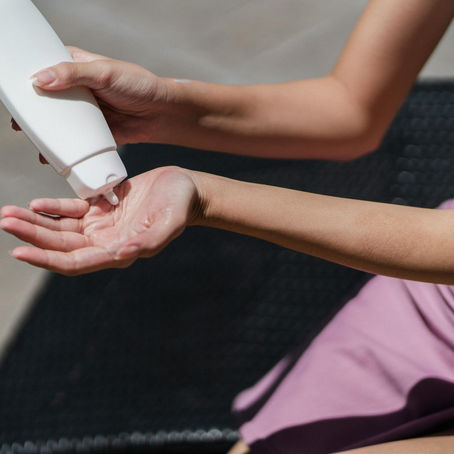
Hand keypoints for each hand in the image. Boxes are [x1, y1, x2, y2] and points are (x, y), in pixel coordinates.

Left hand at [0, 167, 200, 274]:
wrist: (184, 189)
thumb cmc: (180, 207)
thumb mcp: (169, 222)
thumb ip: (148, 241)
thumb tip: (120, 255)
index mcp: (118, 252)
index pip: (76, 262)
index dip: (47, 259)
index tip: (19, 251)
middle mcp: (105, 243)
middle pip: (60, 245)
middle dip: (31, 236)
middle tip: (5, 222)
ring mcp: (101, 226)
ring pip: (60, 229)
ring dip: (35, 223)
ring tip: (8, 214)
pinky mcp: (100, 209)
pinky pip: (71, 211)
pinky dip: (52, 208)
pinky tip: (36, 204)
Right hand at [11, 46, 167, 146]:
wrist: (161, 113)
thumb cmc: (139, 85)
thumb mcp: (105, 73)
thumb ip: (73, 74)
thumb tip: (40, 79)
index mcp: (76, 66)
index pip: (45, 69)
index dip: (29, 80)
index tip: (15, 94)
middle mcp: (77, 89)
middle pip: (47, 99)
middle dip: (33, 112)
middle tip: (19, 124)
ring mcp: (85, 112)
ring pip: (59, 122)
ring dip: (45, 133)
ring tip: (34, 142)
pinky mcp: (94, 132)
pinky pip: (75, 141)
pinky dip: (64, 148)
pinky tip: (53, 156)